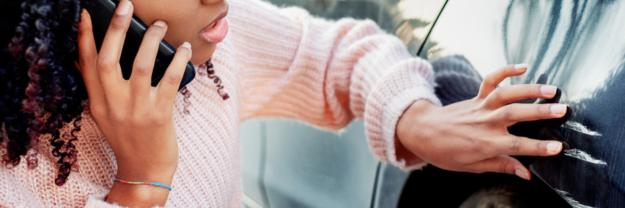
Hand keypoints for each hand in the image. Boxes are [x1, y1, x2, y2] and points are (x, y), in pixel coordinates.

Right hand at [76, 0, 190, 205]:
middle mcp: (113, 104)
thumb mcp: (105, 115)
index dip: (85, 37)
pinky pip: (169, 81)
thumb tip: (93, 59)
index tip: (86, 14)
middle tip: (125, 6)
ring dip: (151, 40)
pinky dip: (177, 61)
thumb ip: (101, 89)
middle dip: (116, 29)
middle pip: (108, 59)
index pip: (86, 64)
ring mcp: (136, 110)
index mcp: (98, 102)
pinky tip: (183, 49)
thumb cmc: (128, 139)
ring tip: (160, 25)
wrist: (144, 171)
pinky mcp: (159, 115)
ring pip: (141, 65)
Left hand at [396, 64, 565, 179]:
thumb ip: (501, 166)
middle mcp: (485, 123)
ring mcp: (480, 108)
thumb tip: (526, 174)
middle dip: (540, 113)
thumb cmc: (447, 153)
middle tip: (563, 111)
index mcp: (485, 144)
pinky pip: (490, 80)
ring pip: (506, 95)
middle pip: (515, 115)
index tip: (557, 147)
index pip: (516, 146)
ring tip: (551, 90)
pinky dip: (505, 71)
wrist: (422, 133)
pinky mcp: (476, 97)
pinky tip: (523, 66)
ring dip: (529, 90)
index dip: (538, 147)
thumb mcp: (472, 167)